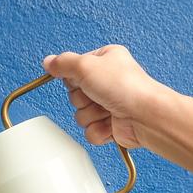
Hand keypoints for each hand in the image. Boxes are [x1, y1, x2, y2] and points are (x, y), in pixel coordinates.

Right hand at [42, 45, 166, 148]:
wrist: (144, 116)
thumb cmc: (125, 86)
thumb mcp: (86, 65)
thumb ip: (63, 63)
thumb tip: (48, 61)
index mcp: (104, 60)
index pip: (73, 70)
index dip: (74, 78)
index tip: (83, 79)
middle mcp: (106, 82)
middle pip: (74, 95)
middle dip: (83, 99)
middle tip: (99, 95)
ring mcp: (108, 104)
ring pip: (80, 115)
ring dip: (91, 115)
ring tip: (108, 109)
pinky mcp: (110, 125)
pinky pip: (89, 132)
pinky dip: (99, 130)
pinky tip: (111, 123)